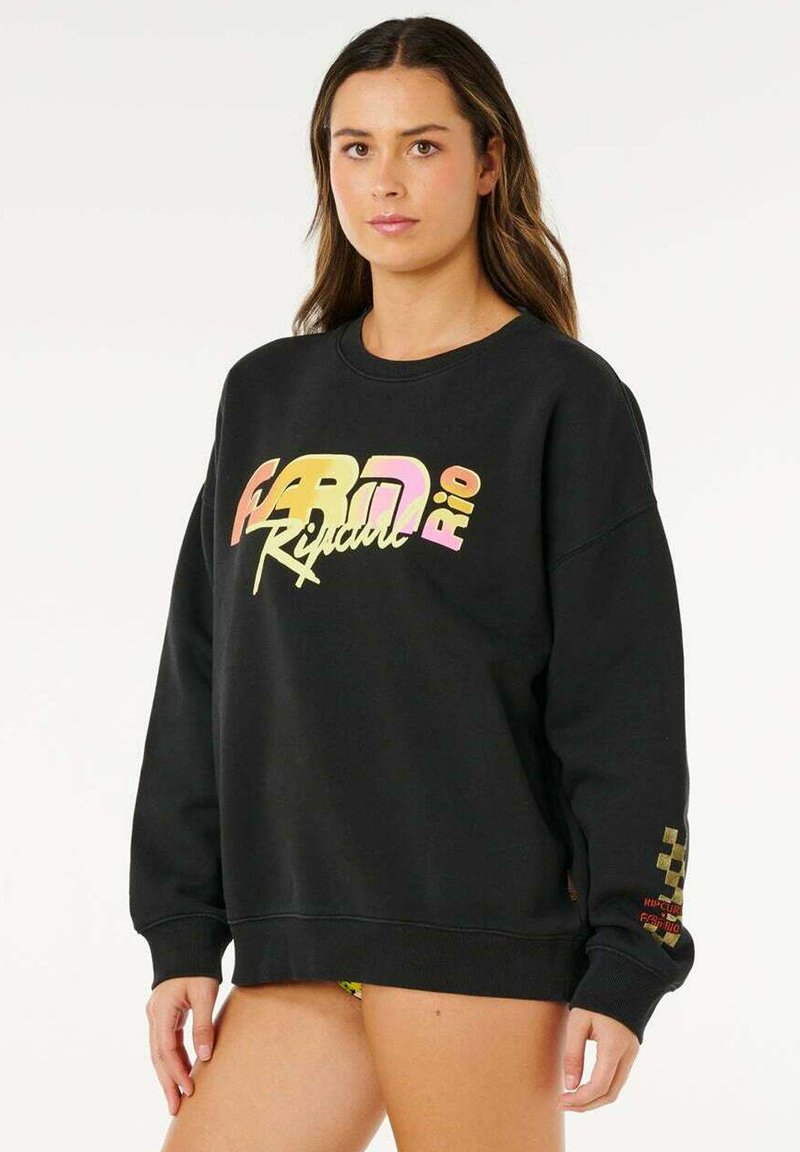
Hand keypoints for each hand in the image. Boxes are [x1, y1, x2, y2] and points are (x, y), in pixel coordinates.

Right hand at [146, 976, 219, 1115]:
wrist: (189, 944)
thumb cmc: (199, 966)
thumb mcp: (205, 993)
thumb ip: (203, 1025)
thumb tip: (205, 1057)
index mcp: (161, 1009)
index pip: (165, 1049)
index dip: (176, 1071)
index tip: (189, 1089)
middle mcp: (154, 1014)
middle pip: (158, 1056)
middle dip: (167, 1082)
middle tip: (175, 1108)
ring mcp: (156, 1015)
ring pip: (160, 1052)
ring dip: (169, 1074)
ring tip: (178, 1098)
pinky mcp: (164, 1015)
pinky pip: (166, 1043)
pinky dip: (174, 1059)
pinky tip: (183, 1073)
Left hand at [557, 1007, 639, 1111]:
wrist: (621, 977)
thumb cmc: (595, 997)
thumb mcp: (578, 1021)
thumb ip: (573, 1054)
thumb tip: (570, 1086)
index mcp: (614, 1047)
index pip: (598, 1087)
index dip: (579, 1100)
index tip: (559, 1101)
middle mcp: (628, 1054)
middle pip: (610, 1094)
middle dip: (586, 1105)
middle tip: (562, 1104)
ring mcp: (632, 1053)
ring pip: (615, 1088)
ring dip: (594, 1098)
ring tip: (570, 1097)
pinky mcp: (630, 1050)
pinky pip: (618, 1078)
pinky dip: (602, 1088)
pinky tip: (584, 1084)